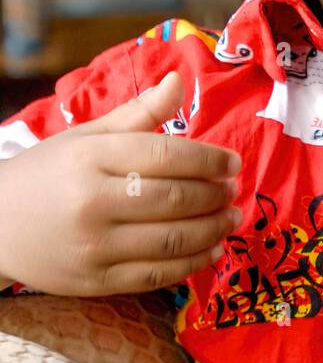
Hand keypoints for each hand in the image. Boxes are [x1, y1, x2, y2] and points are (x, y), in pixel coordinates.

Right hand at [0, 71, 241, 295]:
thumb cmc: (48, 173)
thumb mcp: (87, 136)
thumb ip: (139, 114)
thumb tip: (179, 80)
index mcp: (91, 158)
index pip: (164, 155)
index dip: (208, 159)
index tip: (233, 162)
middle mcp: (92, 202)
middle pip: (173, 198)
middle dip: (215, 195)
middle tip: (234, 190)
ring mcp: (94, 246)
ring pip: (171, 240)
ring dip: (213, 230)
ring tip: (231, 218)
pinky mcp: (96, 282)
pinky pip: (156, 275)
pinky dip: (192, 263)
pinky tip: (212, 250)